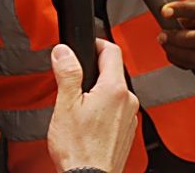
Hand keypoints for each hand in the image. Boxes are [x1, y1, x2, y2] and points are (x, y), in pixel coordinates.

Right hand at [48, 41, 138, 172]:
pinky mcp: (127, 131)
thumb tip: (64, 51)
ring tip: (78, 106)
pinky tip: (88, 123)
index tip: (85, 46)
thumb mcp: (66, 106)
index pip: (112, 51)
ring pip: (114, 92)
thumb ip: (67, 74)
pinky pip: (117, 110)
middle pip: (113, 72)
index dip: (96, 43)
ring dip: (98, 92)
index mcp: (115, 89)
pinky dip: (104, 110)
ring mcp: (130, 117)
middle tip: (74, 80)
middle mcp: (128, 101)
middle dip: (93, 72)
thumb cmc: (78, 150)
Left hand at [157, 0, 194, 68]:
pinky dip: (178, 60)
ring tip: (165, 44)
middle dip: (178, 38)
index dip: (181, 10)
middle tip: (162, 35)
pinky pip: (192, 65)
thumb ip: (188, 10)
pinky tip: (171, 52)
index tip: (165, 11)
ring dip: (177, 52)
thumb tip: (167, 16)